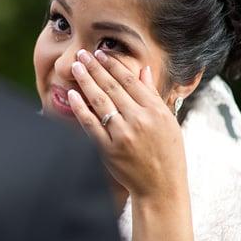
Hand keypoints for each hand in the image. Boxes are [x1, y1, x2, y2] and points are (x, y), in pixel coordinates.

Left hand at [68, 49, 187, 201]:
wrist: (161, 188)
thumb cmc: (168, 153)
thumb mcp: (168, 121)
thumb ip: (152, 94)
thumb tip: (143, 69)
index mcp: (155, 110)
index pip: (129, 80)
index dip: (113, 64)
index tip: (101, 53)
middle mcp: (139, 120)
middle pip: (112, 87)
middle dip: (95, 67)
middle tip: (82, 53)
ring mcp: (123, 134)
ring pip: (100, 101)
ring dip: (86, 81)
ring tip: (75, 67)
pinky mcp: (109, 149)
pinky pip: (90, 124)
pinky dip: (80, 108)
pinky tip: (72, 95)